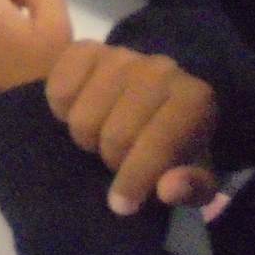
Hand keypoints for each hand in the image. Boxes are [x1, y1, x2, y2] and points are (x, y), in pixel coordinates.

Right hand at [45, 41, 219, 215]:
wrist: (155, 97)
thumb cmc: (176, 141)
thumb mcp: (195, 172)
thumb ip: (191, 187)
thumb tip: (167, 190)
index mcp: (194, 99)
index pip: (158, 145)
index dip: (136, 179)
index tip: (122, 205)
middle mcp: (159, 69)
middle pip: (115, 134)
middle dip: (112, 160)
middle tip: (116, 161)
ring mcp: (119, 54)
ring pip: (82, 117)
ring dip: (87, 139)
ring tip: (100, 136)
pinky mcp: (84, 48)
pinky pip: (59, 92)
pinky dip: (62, 111)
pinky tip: (80, 111)